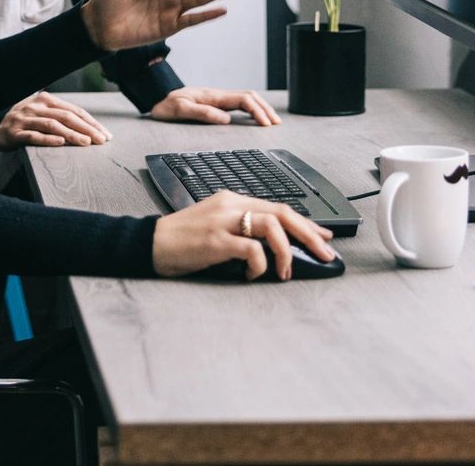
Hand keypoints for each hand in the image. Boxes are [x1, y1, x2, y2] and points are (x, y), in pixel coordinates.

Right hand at [0, 92, 110, 149]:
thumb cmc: (25, 121)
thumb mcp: (41, 112)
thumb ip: (60, 116)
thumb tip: (90, 129)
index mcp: (45, 100)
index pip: (73, 110)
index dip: (91, 122)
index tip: (105, 134)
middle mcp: (35, 106)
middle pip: (66, 116)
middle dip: (86, 129)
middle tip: (100, 140)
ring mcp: (24, 118)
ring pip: (52, 125)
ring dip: (71, 134)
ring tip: (85, 143)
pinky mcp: (14, 132)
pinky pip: (33, 135)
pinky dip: (48, 139)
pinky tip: (60, 143)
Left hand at [148, 86, 280, 127]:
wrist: (155, 101)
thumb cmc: (165, 107)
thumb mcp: (179, 110)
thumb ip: (202, 113)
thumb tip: (226, 120)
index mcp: (212, 96)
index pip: (243, 100)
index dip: (257, 111)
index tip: (266, 125)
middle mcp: (217, 95)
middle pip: (249, 96)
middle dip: (265, 109)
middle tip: (275, 124)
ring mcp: (217, 98)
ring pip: (246, 98)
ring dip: (260, 107)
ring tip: (271, 121)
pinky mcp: (215, 103)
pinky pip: (238, 103)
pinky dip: (251, 109)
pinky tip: (255, 117)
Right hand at [150, 190, 335, 280]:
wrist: (149, 243)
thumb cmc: (182, 240)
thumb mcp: (216, 226)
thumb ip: (241, 229)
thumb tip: (274, 247)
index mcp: (231, 199)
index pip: (277, 206)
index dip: (305, 222)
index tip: (323, 236)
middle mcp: (230, 204)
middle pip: (281, 213)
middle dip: (308, 234)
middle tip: (325, 254)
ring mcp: (222, 220)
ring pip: (271, 226)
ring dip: (286, 252)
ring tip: (285, 271)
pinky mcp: (215, 240)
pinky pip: (252, 249)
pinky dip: (259, 265)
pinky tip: (251, 275)